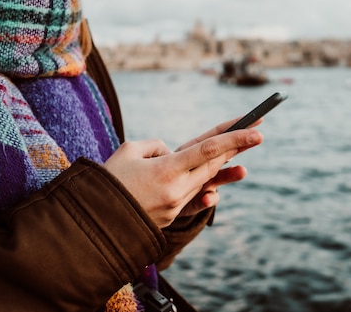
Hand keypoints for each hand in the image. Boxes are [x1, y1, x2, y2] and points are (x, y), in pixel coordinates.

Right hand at [103, 121, 262, 227]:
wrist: (93, 221)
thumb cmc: (107, 181)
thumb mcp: (129, 151)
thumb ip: (157, 146)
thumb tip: (171, 153)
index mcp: (167, 170)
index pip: (209, 150)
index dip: (235, 138)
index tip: (257, 130)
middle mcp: (177, 190)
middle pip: (213, 165)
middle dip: (236, 149)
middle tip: (256, 134)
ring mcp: (175, 207)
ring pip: (205, 182)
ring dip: (223, 171)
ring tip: (242, 165)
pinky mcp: (170, 218)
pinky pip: (192, 199)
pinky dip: (203, 189)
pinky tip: (216, 188)